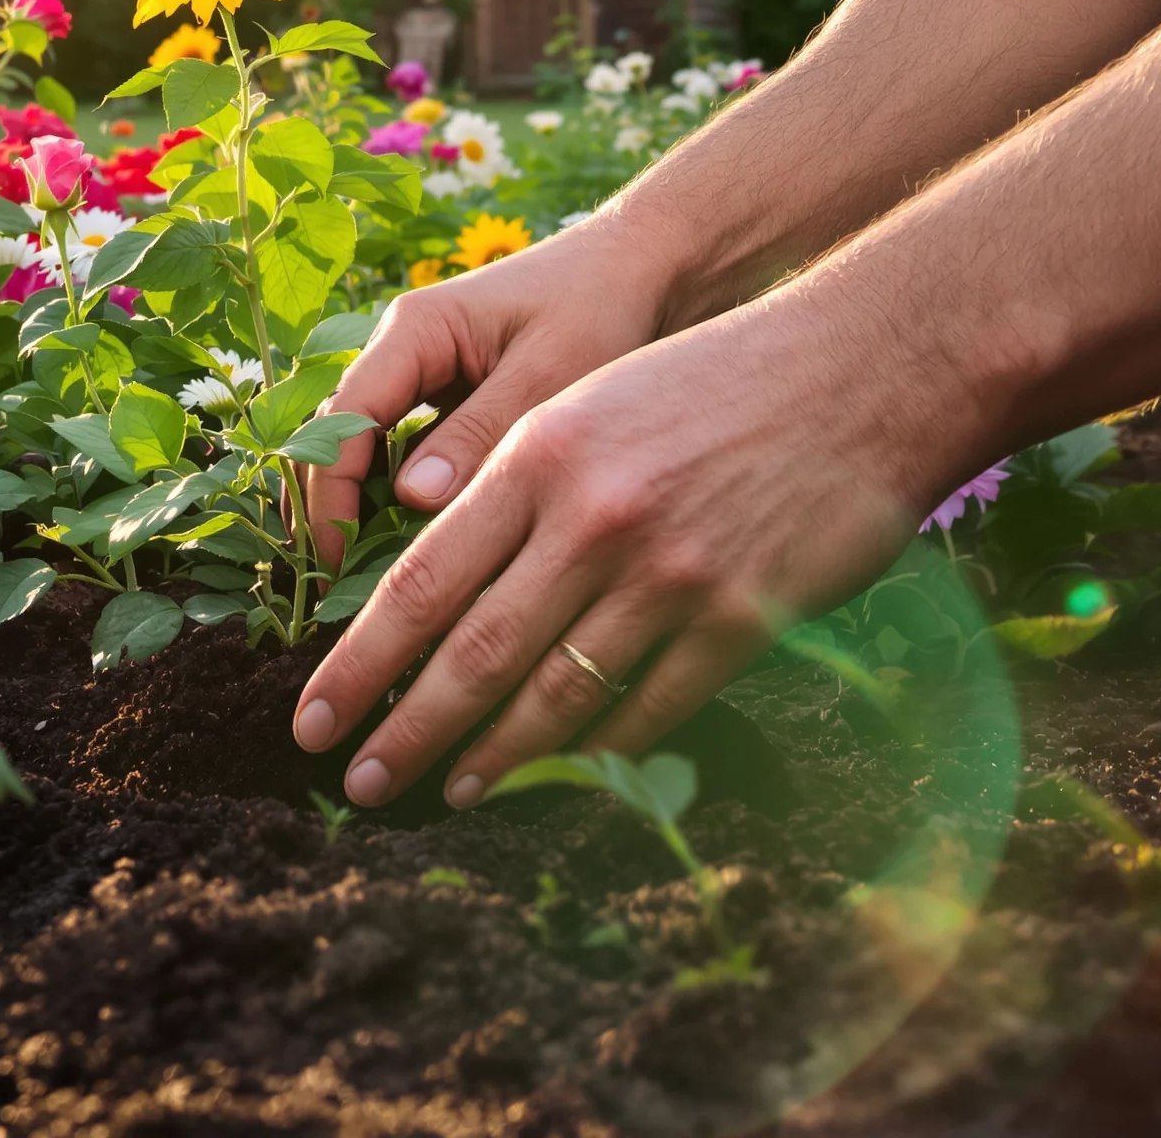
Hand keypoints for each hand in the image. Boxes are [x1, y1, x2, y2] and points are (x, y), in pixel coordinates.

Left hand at [294, 285, 971, 807]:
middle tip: (354, 784)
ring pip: (556, 691)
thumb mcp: (582, 405)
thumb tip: (440, 587)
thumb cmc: (701, 382)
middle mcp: (590, 517)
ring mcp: (669, 571)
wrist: (848, 371)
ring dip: (494, 754)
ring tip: (449, 789)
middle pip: (472, 651)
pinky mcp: (741, 615)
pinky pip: (652, 702)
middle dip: (404, 729)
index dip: (358, 663)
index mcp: (535, 457)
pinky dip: (603, 740)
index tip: (312, 715)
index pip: (419, 581)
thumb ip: (511, 488)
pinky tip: (566, 764)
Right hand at [305, 220, 677, 564]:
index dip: (328, 492)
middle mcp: (402, 349)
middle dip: (329, 508)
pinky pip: (403, 454)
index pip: (342, 417)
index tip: (336, 562)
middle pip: (337, 435)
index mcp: (414, 329)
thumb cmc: (601, 307)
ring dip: (359, 509)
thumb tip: (411, 500)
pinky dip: (398, 501)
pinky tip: (411, 553)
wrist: (645, 269)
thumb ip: (481, 433)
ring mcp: (421, 375)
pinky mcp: (447, 399)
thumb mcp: (548, 373)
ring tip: (362, 585)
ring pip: (364, 449)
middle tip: (336, 589)